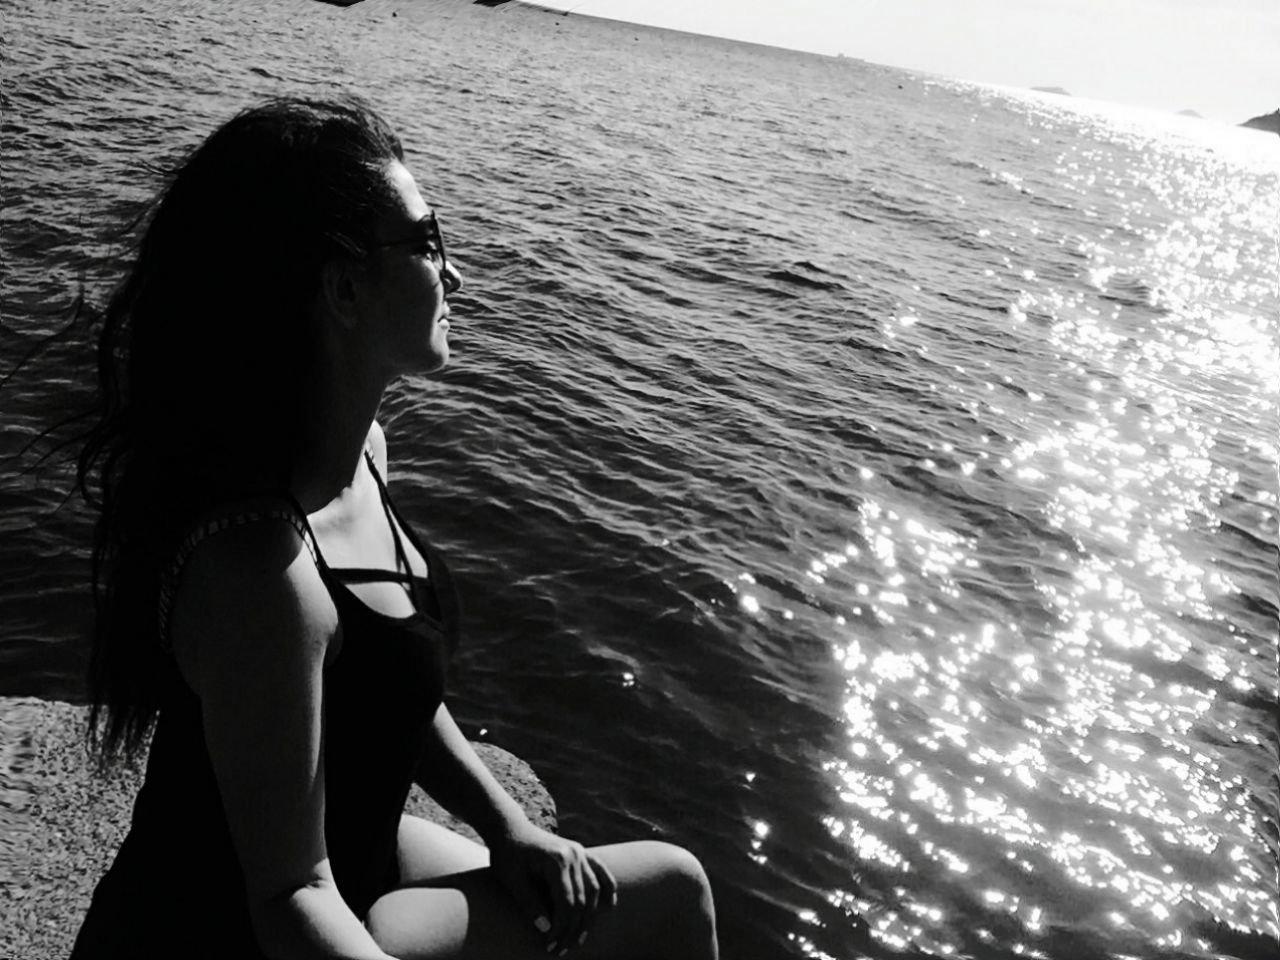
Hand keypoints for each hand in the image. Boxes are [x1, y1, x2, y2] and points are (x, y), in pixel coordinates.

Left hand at [489, 821, 617, 954]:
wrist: (510, 829)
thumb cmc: (508, 855)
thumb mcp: (513, 881)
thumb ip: (529, 904)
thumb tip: (546, 929)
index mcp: (557, 862)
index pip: (567, 903)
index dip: (561, 928)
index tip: (551, 946)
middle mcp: (574, 855)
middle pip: (583, 900)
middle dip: (573, 928)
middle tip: (562, 949)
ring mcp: (580, 852)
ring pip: (594, 889)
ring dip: (589, 917)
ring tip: (579, 938)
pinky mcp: (580, 852)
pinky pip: (600, 870)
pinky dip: (608, 887)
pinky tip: (611, 904)